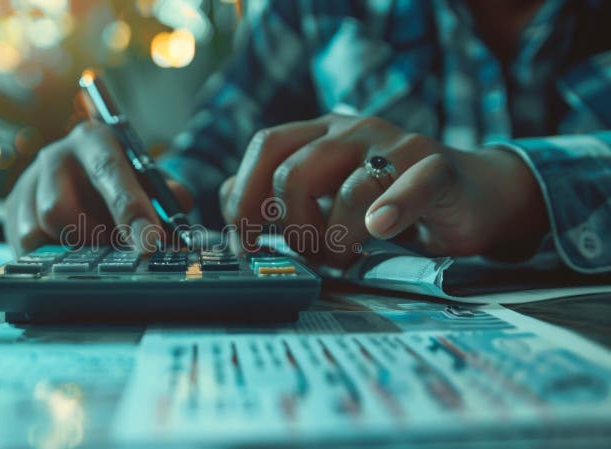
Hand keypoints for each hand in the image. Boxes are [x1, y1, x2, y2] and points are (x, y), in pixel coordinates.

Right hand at [4, 121, 191, 254]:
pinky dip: (52, 256)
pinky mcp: (13, 209)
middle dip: (89, 240)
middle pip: (58, 210)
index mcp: (94, 139)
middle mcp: (55, 155)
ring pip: (39, 232)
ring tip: (97, 246)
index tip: (149, 245)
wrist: (84, 174)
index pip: (110, 172)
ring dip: (72, 250)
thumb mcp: (149, 180)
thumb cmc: (123, 180)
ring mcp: (28, 182)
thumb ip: (167, 196)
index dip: (131, 212)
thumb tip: (176, 222)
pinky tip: (72, 250)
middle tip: (117, 251)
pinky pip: (25, 246)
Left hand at [220, 114, 547, 264]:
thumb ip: (279, 194)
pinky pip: (410, 183)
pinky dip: (392, 208)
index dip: (244, 194)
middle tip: (310, 256)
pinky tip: (380, 229)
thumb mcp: (328, 193)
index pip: (266, 146)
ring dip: (335, 239)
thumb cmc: (390, 199)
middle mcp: (353, 132)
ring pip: (347, 188)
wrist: (473, 195)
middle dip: (292, 228)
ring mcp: (396, 145)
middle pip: (294, 173)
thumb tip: (226, 199)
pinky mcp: (437, 167)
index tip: (246, 241)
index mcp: (321, 134)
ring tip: (345, 258)